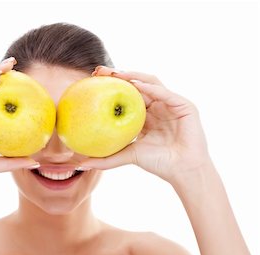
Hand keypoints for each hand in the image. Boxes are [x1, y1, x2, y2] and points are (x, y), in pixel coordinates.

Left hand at [80, 66, 210, 182]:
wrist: (183, 171)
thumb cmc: (158, 163)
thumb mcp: (128, 156)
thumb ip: (106, 159)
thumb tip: (81, 164)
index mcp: (145, 115)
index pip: (126, 95)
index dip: (111, 86)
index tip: (91, 80)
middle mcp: (157, 105)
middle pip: (136, 84)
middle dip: (118, 75)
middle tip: (99, 71)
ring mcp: (171, 104)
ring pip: (151, 82)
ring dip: (133, 76)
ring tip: (115, 74)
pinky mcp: (184, 105)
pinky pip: (165, 93)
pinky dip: (150, 88)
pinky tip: (135, 85)